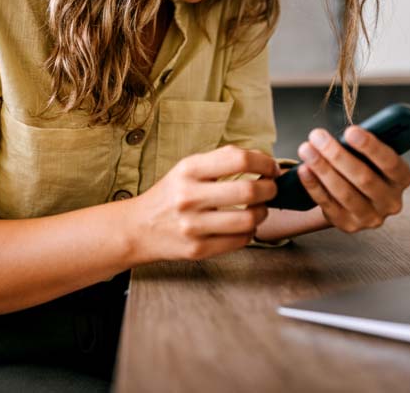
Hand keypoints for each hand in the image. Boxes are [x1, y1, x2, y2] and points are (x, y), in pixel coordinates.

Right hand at [128, 146, 279, 263]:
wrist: (138, 228)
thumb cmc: (170, 195)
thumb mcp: (188, 168)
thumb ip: (222, 161)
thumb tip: (263, 160)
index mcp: (189, 170)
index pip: (239, 159)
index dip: (264, 162)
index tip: (271, 168)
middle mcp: (189, 197)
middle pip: (249, 191)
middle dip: (270, 189)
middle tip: (271, 189)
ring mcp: (192, 226)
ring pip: (249, 220)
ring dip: (263, 213)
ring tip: (259, 209)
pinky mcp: (197, 249)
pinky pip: (240, 241)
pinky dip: (250, 232)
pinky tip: (244, 226)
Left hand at [296, 126, 409, 233]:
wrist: (355, 195)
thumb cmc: (364, 165)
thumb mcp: (371, 156)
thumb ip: (364, 148)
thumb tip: (342, 137)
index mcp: (402, 178)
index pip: (390, 163)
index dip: (371, 147)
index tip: (350, 131)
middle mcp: (390, 201)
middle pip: (363, 178)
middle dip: (337, 155)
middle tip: (317, 135)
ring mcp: (370, 217)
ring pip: (344, 192)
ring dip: (322, 169)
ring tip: (306, 149)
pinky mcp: (348, 225)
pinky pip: (328, 204)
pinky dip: (314, 186)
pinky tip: (303, 169)